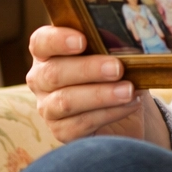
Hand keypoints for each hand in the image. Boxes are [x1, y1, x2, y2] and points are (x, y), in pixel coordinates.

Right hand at [26, 26, 170, 147]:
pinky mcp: (62, 131)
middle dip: (88, 69)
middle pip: (54, 73)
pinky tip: (130, 105)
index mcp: (49, 51)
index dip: (57, 40)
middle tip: (117, 68)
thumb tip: (129, 41)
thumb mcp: (115, 53)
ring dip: (100, 95)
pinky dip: (109, 113)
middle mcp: (41, 79)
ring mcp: (48, 107)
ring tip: (128, 90)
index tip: (82, 41)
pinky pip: (81, 124)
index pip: (41, 42)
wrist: (126, 105)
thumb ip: (112, 44)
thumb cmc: (115, 70)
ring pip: (65, 101)